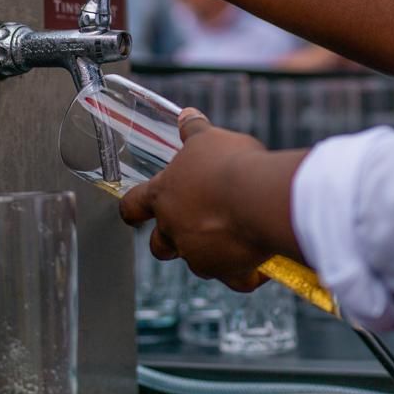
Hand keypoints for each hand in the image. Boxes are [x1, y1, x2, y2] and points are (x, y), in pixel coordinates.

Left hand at [118, 109, 304, 288]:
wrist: (258, 197)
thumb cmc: (230, 164)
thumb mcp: (209, 139)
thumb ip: (194, 131)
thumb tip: (186, 115)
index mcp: (164, 195)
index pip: (134, 204)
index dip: (132, 208)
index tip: (132, 212)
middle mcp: (175, 229)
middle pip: (159, 245)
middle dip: (170, 241)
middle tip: (192, 227)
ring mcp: (199, 255)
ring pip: (198, 262)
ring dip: (212, 252)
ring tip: (237, 234)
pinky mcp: (228, 271)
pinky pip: (236, 278)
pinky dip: (247, 273)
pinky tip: (261, 261)